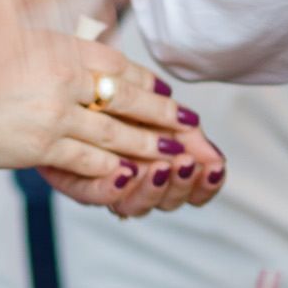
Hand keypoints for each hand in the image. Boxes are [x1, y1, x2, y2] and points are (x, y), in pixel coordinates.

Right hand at [0, 0, 221, 213]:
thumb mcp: (12, 36)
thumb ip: (53, 42)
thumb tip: (86, 38)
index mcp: (59, 48)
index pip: (118, 64)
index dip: (146, 78)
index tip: (166, 89)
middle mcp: (63, 78)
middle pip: (128, 97)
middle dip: (163, 112)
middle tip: (190, 122)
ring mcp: (54, 114)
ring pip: (117, 133)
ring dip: (149, 144)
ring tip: (174, 152)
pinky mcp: (40, 147)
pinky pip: (88, 161)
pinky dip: (113, 171)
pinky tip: (132, 177)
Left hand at [44, 111, 225, 219]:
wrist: (70, 81)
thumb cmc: (121, 96)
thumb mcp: (161, 110)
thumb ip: (189, 136)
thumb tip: (217, 159)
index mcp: (164, 169)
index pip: (192, 192)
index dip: (206, 186)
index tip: (215, 166)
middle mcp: (137, 184)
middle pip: (166, 203)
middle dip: (180, 186)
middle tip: (186, 163)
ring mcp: (107, 185)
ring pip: (133, 206)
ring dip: (151, 187)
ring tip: (160, 166)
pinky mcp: (72, 180)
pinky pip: (93, 195)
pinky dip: (112, 188)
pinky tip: (124, 171)